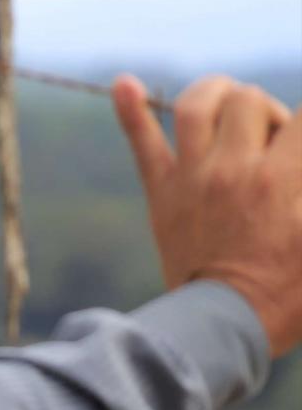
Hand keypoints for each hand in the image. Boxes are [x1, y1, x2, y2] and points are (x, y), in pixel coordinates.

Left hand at [113, 74, 301, 356]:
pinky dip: (130, 109)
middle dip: (267, 109)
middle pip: (249, 100)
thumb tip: (301, 167)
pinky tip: (124, 83)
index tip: (300, 143)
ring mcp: (191, 177)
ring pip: (194, 106)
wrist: (223, 325)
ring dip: (213, 92)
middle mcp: (232, 169)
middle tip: (273, 138)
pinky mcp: (161, 191)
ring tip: (226, 99)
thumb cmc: (288, 293)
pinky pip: (141, 142)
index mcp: (279, 181)